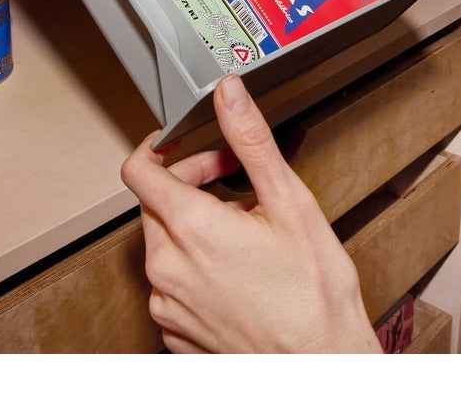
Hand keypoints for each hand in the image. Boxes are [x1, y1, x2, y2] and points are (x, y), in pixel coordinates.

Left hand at [121, 75, 381, 353]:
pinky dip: (194, 265)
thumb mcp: (289, 201)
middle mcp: (167, 268)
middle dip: (190, 183)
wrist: (321, 366)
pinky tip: (235, 270)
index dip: (163, 149)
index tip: (188, 146)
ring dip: (193, 226)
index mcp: (190, 228)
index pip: (139, 169)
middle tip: (233, 185)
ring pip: (163, 242)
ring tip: (242, 232)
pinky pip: (170, 282)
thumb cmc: (313, 294)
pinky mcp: (175, 331)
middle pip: (155, 203)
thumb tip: (228, 94)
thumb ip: (250, 140)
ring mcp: (168, 305)